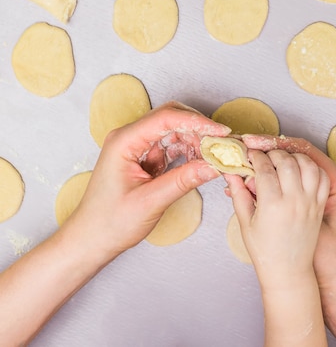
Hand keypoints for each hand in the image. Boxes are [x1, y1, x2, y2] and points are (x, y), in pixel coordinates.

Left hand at [65, 101, 230, 259]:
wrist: (91, 239)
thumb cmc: (110, 222)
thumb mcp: (151, 202)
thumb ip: (183, 181)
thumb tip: (213, 165)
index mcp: (124, 142)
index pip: (166, 118)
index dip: (198, 123)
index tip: (221, 133)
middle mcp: (129, 138)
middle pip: (171, 117)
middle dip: (199, 128)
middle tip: (222, 143)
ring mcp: (137, 147)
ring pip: (173, 130)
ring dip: (195, 140)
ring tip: (214, 155)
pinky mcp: (144, 158)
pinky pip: (171, 146)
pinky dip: (188, 151)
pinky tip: (201, 162)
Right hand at [225, 150, 328, 285]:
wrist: (289, 271)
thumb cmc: (265, 251)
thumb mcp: (246, 223)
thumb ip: (239, 194)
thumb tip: (230, 172)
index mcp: (273, 205)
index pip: (264, 168)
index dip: (255, 157)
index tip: (250, 155)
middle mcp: (295, 201)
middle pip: (287, 161)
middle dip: (273, 153)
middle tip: (265, 156)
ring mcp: (311, 203)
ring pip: (308, 165)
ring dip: (295, 156)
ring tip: (283, 160)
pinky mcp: (320, 206)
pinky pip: (322, 177)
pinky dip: (313, 168)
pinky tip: (301, 169)